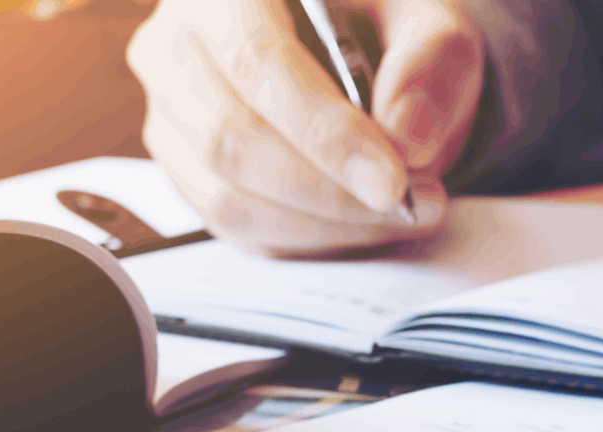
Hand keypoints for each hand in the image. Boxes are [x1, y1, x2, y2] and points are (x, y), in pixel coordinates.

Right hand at [127, 0, 483, 255]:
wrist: (360, 50)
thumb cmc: (385, 26)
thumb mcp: (431, 21)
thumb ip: (431, 65)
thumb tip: (406, 139)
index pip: (257, 63)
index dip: (325, 135)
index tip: (391, 183)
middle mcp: (176, 42)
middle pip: (231, 139)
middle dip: (331, 192)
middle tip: (410, 203)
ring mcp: (171, 112)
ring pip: (227, 197)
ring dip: (324, 224)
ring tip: (398, 212)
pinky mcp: (186, 172)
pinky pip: (237, 228)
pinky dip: (307, 239)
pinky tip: (359, 222)